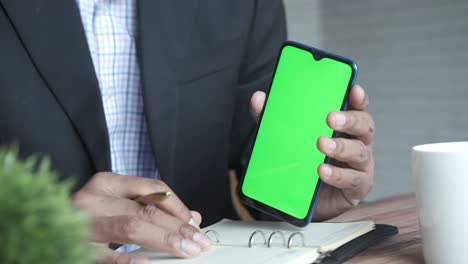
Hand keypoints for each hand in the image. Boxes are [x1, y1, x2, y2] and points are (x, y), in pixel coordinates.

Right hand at [72, 172, 210, 263]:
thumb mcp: (120, 205)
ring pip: (131, 226)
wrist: (46, 226)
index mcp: (106, 183)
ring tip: (185, 250)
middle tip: (198, 242)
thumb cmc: (92, 216)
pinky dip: (126, 259)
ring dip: (164, 239)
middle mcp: (92, 199)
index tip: (194, 223)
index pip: (151, 188)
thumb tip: (193, 218)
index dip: (177, 206)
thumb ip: (153, 209)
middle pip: (144, 209)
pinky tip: (145, 262)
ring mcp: (82, 224)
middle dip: (177, 227)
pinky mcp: (76, 248)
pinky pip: (104, 256)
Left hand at [250, 85, 373, 219]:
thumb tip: (258, 98)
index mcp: (344, 126)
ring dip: (341, 147)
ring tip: (321, 144)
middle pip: (364, 125)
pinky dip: (337, 175)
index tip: (352, 90)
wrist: (304, 199)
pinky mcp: (358, 186)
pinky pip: (353, 179)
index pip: (356, 106)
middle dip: (350, 120)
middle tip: (330, 118)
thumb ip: (273, 118)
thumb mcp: (286, 138)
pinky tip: (322, 171)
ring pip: (360, 151)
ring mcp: (360, 164)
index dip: (358, 98)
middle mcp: (357, 141)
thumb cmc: (303, 162)